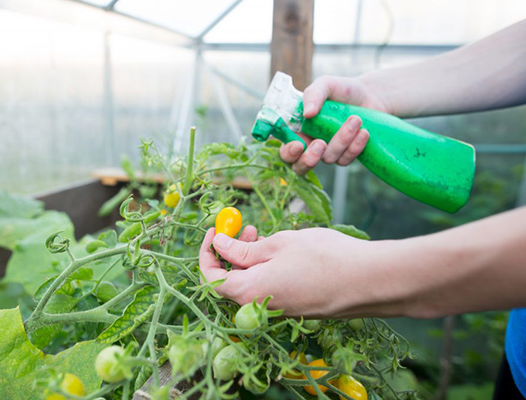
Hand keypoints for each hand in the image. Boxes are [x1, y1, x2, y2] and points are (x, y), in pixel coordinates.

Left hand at [199, 226, 390, 317]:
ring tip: (261, 232)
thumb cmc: (323, 258)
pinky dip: (265, 268)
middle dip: (230, 252)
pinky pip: (269, 288)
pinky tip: (279, 250)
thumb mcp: (277, 244)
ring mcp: (279, 310)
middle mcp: (259, 308)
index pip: (211, 278)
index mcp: (248, 293)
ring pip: (251, 283)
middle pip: (230, 281)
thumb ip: (242, 249)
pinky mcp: (295, 307)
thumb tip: (218, 245)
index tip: (215, 229)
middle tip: (243, 226)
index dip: (207, 253)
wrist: (368, 281)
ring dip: (249, 258)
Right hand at [280, 75, 389, 174]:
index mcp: (299, 130)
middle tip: (321, 143)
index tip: (299, 144)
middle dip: (308, 159)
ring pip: (329, 158)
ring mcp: (328, 152)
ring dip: (342, 140)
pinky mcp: (346, 156)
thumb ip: (313, 95)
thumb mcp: (325, 85)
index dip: (289, 152)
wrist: (369, 95)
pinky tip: (364, 132)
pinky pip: (346, 159)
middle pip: (300, 166)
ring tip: (355, 119)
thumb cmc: (341, 90)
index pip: (286, 149)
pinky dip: (355, 146)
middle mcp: (310, 144)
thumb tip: (307, 114)